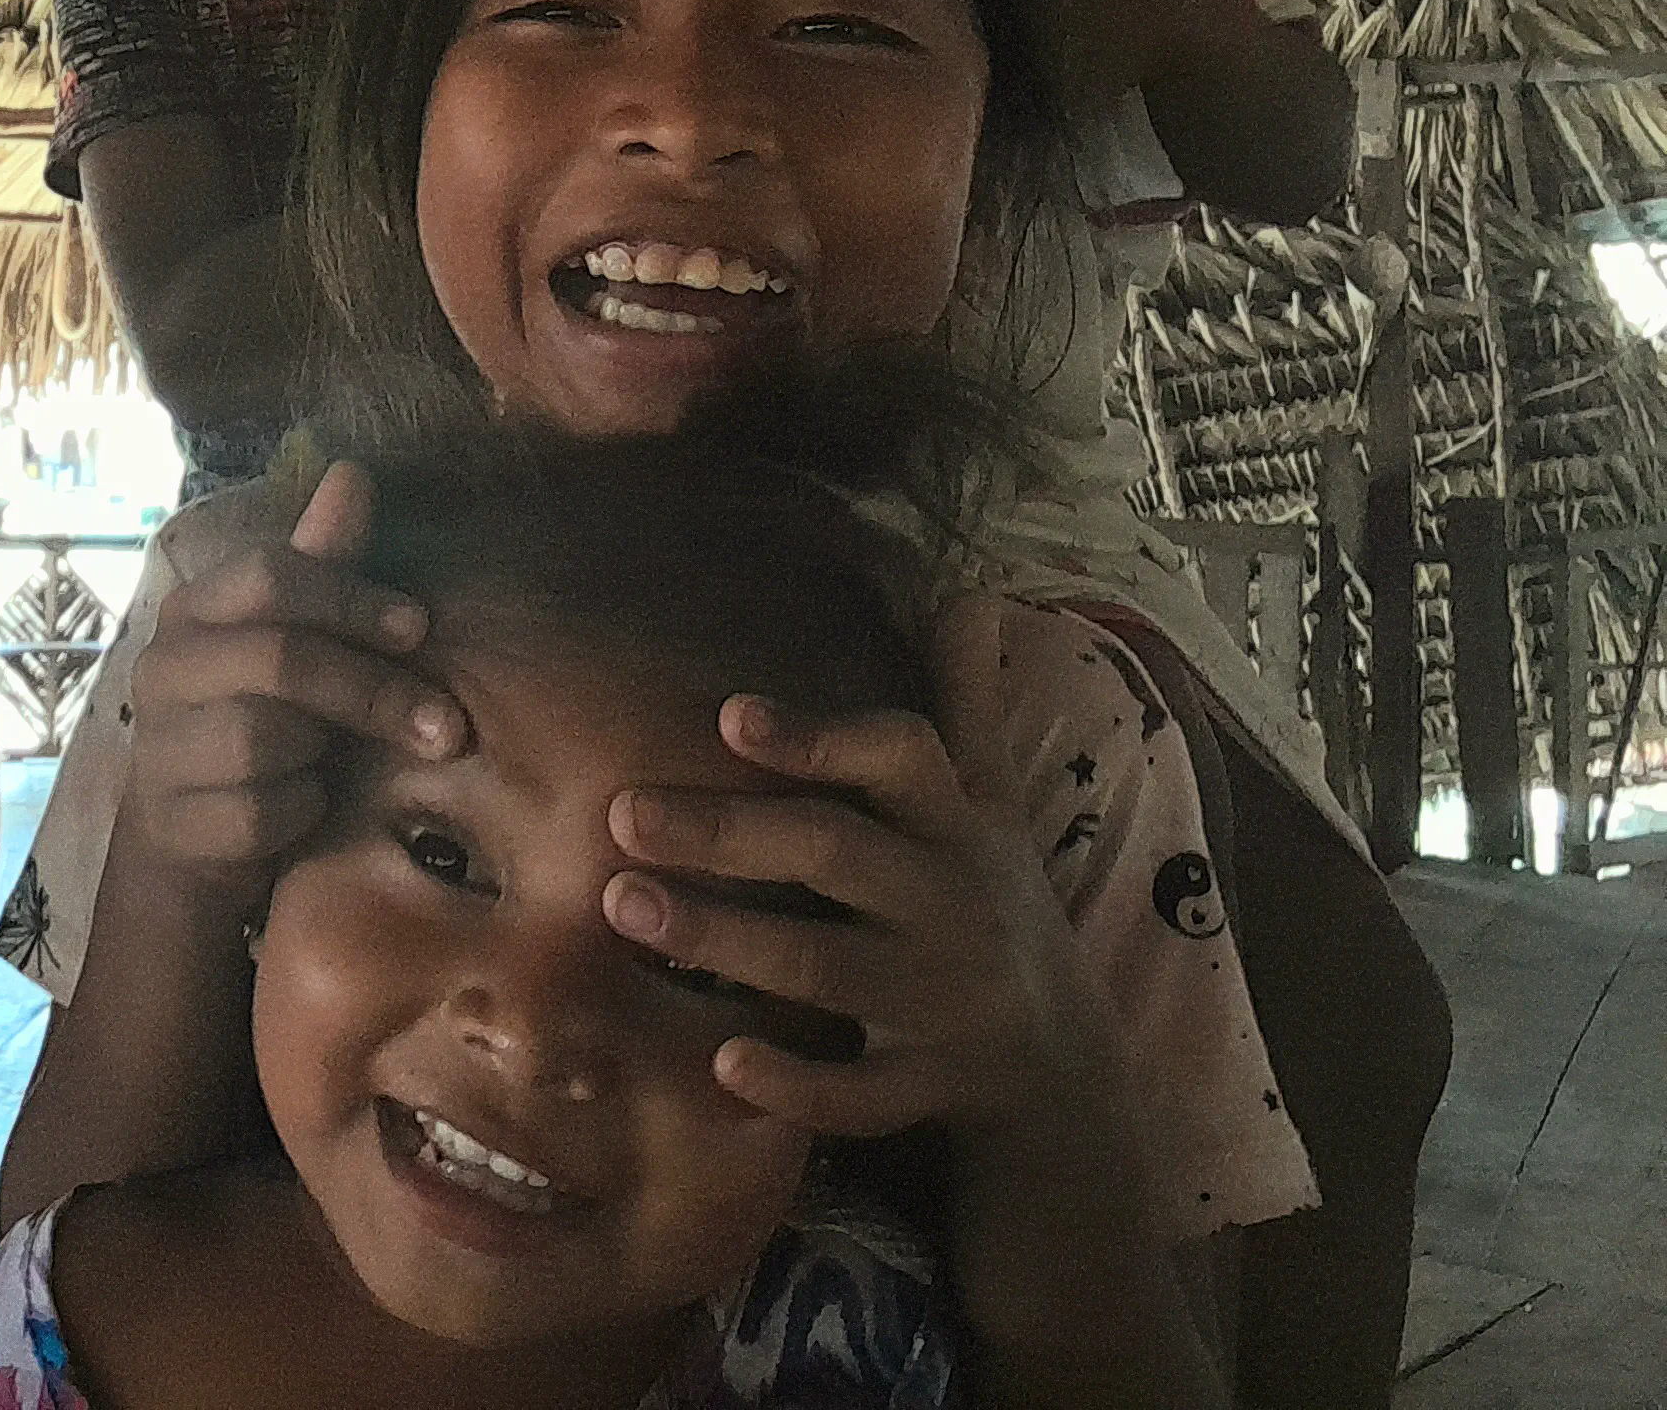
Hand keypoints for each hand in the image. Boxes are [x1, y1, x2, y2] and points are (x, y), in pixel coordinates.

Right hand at [122, 465, 466, 901]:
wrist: (186, 837)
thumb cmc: (252, 715)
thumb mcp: (286, 638)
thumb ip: (319, 562)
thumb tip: (353, 471)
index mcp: (192, 610)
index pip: (267, 574)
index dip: (352, 595)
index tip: (420, 626)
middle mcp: (162, 670)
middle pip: (279, 658)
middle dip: (372, 689)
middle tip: (447, 726)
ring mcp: (160, 749)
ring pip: (265, 739)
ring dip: (325, 755)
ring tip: (342, 762)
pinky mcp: (176, 823)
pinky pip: (262, 813)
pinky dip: (300, 812)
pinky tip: (305, 808)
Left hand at [601, 696, 1099, 1139]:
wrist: (1067, 1071)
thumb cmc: (994, 910)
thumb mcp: (993, 810)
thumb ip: (965, 708)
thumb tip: (972, 595)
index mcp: (955, 828)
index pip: (903, 759)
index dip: (823, 738)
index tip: (729, 716)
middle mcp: (950, 903)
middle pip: (837, 854)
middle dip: (728, 832)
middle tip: (621, 815)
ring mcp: (943, 1000)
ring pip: (829, 968)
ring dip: (727, 939)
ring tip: (626, 907)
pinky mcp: (929, 1088)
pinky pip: (861, 1093)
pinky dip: (796, 1085)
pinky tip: (722, 1061)